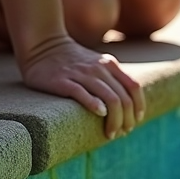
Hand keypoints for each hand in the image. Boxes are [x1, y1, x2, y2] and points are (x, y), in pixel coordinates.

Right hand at [19, 36, 144, 139]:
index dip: (138, 107)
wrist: (41, 44)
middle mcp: (99, 68)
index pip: (134, 88)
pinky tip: (99, 114)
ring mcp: (81, 74)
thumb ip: (111, 78)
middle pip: (123, 99)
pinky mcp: (63, 81)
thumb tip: (126, 106)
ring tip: (111, 134)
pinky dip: (94, 104)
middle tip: (122, 133)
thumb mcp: (96, 64)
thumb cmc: (70, 61)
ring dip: (114, 120)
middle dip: (126, 120)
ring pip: (109, 99)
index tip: (135, 121)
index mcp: (109, 64)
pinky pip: (82, 93)